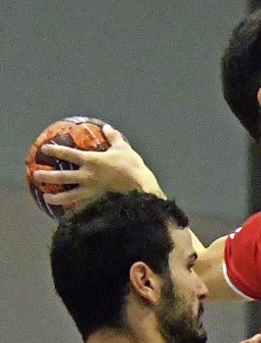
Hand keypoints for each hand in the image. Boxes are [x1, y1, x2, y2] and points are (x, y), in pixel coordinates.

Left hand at [33, 125, 159, 210]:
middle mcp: (87, 176)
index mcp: (92, 161)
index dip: (55, 150)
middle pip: (62, 176)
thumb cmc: (133, 167)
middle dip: (47, 175)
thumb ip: (113, 138)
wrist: (142, 189)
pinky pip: (83, 207)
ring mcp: (92, 192)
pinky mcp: (98, 203)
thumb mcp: (124, 149)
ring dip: (56, 197)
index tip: (44, 150)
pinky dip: (74, 210)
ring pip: (69, 195)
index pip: (68, 154)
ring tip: (47, 197)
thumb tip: (107, 128)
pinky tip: (68, 214)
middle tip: (36, 175)